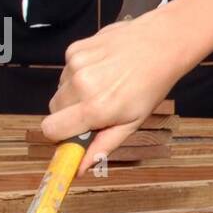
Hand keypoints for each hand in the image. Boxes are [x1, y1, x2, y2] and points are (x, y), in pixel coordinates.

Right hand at [41, 9, 187, 174]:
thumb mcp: (132, 123)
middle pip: (54, 110)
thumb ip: (102, 146)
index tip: (73, 135)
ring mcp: (75, 64)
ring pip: (60, 90)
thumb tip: (79, 169)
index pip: (51, 130)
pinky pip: (66, 71)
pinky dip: (78, 75)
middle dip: (70, 115)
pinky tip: (101, 70)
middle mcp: (80, 85)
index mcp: (95, 108)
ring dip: (75, 94)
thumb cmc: (151, 85)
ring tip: (104, 86)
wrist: (161, 43)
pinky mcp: (74, 49)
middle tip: (96, 110)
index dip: (60, 135)